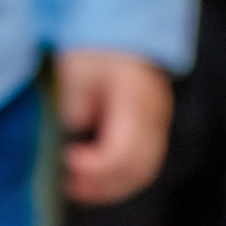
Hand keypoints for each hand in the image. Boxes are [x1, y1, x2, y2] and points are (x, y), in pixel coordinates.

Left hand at [56, 49, 172, 205]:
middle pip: (137, 169)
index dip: (94, 167)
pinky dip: (117, 179)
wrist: (119, 38)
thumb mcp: (76, 70)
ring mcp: (159, 127)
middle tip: (67, 185)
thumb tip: (74, 134)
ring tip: (74, 188)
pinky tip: (88, 180)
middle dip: (101, 185)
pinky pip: (141, 167)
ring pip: (142, 173)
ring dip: (109, 187)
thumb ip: (75, 103)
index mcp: (136, 99)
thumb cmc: (93, 52)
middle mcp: (155, 117)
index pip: (122, 152)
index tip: (66, 160)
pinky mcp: (153, 134)